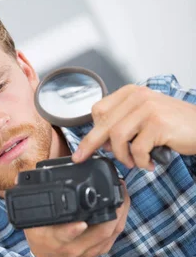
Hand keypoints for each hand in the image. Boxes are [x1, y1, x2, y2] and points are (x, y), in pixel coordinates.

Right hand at [24, 182, 129, 256]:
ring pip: (111, 231)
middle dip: (112, 211)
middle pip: (99, 232)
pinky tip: (123, 203)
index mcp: (55, 240)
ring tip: (122, 190)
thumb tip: (20, 180)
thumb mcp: (31, 224)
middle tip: (117, 187)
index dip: (72, 230)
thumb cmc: (42, 238)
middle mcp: (74, 247)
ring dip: (121, 211)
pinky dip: (122, 216)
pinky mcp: (101, 249)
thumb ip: (30, 204)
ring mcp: (90, 250)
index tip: (80, 223)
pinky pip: (116, 233)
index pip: (64, 236)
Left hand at [71, 84, 195, 169]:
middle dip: (90, 145)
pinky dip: (140, 161)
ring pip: (117, 137)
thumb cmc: (175, 125)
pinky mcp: (157, 123)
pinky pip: (136, 149)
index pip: (99, 110)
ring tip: (134, 162)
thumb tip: (101, 143)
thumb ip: (124, 124)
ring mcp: (148, 109)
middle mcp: (138, 97)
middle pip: (103, 123)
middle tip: (81, 158)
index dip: (92, 130)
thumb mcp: (145, 117)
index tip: (86, 146)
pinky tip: (149, 163)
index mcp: (132, 93)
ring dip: (122, 156)